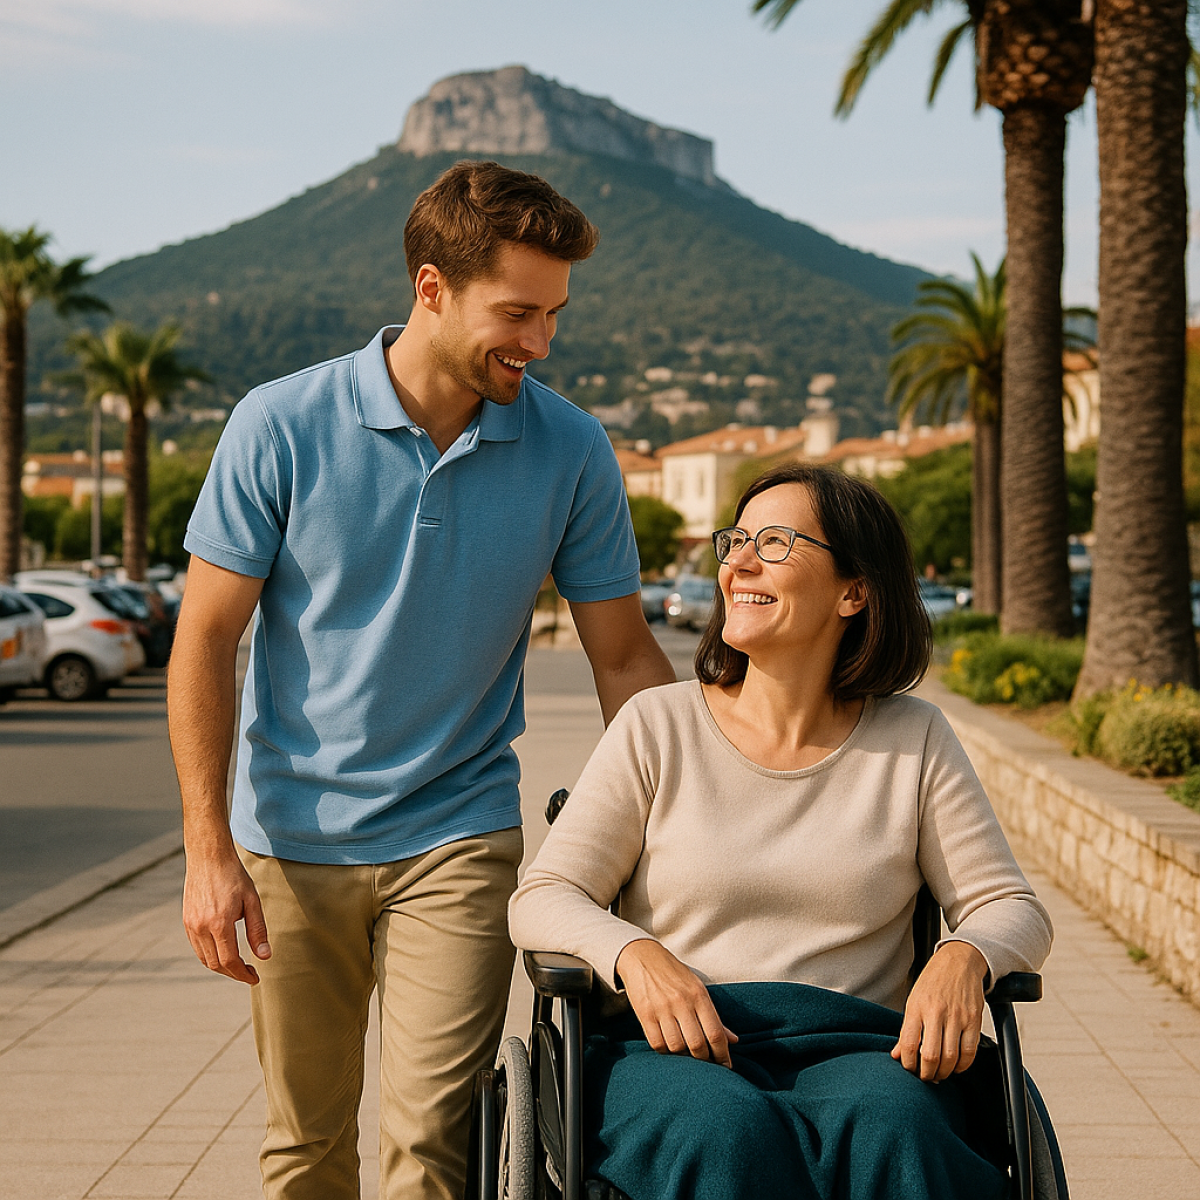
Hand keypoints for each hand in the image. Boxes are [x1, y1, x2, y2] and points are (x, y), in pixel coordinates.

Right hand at [183, 851, 270, 985]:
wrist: (208, 858)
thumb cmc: (234, 877)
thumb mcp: (252, 901)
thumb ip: (258, 930)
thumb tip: (265, 956)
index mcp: (219, 923)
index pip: (230, 961)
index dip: (243, 974)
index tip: (255, 978)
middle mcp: (201, 928)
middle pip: (216, 965)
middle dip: (233, 973)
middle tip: (249, 973)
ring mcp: (190, 925)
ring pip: (205, 959)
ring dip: (221, 967)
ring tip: (239, 964)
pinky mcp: (186, 922)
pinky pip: (197, 948)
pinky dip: (210, 956)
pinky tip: (224, 951)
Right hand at [615, 939, 737, 1067]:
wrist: (642, 956)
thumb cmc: (674, 974)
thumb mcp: (697, 987)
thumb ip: (714, 1015)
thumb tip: (734, 1040)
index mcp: (698, 995)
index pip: (715, 1033)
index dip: (723, 1055)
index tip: (726, 1067)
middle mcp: (681, 1002)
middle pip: (697, 1045)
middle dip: (704, 1060)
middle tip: (706, 1064)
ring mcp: (662, 1008)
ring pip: (677, 1047)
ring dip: (684, 1057)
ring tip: (687, 1056)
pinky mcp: (645, 1014)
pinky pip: (657, 1044)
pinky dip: (666, 1052)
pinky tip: (670, 1048)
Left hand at [892, 940, 988, 1081]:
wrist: (959, 961)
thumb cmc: (933, 982)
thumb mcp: (913, 1000)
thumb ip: (906, 1029)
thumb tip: (897, 1055)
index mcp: (917, 1007)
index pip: (908, 1043)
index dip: (908, 1064)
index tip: (909, 1069)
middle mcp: (936, 1012)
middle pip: (931, 1055)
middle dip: (927, 1074)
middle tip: (926, 1077)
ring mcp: (957, 1016)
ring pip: (951, 1057)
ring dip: (945, 1072)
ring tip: (940, 1073)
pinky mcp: (974, 1020)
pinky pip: (970, 1052)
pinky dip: (963, 1066)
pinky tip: (957, 1067)